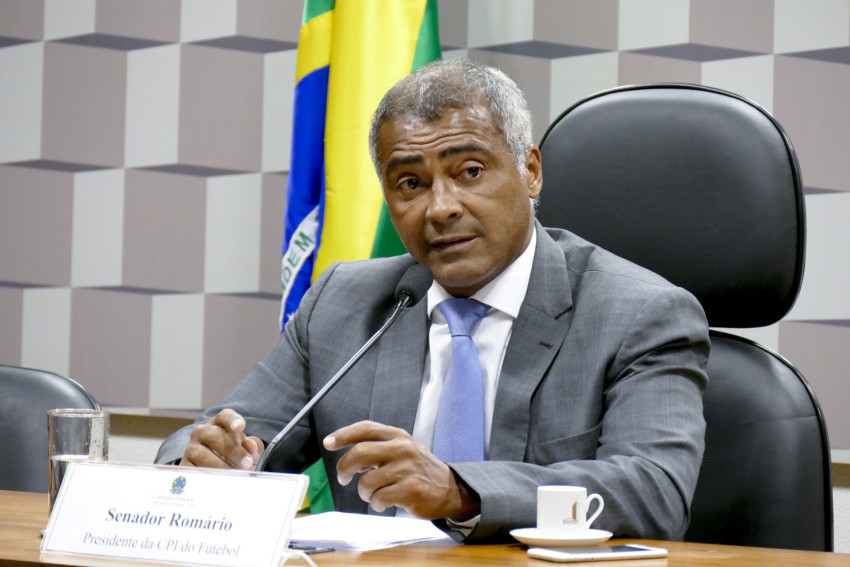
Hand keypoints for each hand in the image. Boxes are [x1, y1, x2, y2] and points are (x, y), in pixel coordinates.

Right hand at [180, 409, 263, 469]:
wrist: (216, 474)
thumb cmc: (235, 457)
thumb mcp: (247, 451)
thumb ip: (252, 446)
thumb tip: (251, 446)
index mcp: (219, 424)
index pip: (225, 416)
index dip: (232, 420)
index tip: (240, 427)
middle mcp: (202, 432)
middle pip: (215, 435)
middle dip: (232, 450)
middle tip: (246, 463)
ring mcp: (191, 449)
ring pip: (201, 453)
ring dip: (220, 465)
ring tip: (234, 474)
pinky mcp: (184, 466)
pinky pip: (192, 470)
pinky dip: (205, 475)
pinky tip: (217, 481)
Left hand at [323, 420, 479, 520]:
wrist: (450, 489)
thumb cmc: (419, 470)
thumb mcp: (402, 449)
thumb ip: (378, 447)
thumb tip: (347, 452)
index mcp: (398, 435)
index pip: (365, 429)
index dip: (343, 435)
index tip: (328, 443)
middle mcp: (402, 448)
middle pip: (360, 453)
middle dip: (345, 468)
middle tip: (344, 478)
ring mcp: (407, 469)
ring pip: (367, 482)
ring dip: (364, 492)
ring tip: (374, 494)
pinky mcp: (410, 489)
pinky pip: (379, 499)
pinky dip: (377, 504)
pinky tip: (385, 502)